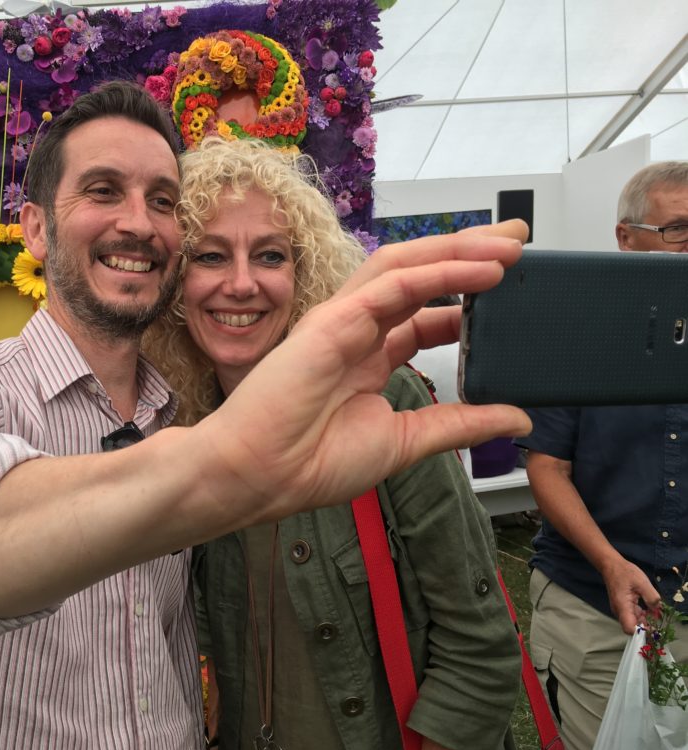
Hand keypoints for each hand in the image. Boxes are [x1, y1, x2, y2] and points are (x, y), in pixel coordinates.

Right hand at [196, 223, 531, 519]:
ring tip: (508, 246)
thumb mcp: (407, 441)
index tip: (513, 294)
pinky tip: (478, 268)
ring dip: (458, 251)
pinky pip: (392, 284)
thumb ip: (461, 424)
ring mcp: (343, 321)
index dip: (468, 299)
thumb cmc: (311, 461)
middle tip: (519, 243)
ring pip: (406, 266)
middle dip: (470, 256)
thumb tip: (516, 418)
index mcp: (370, 358)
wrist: (261, 475)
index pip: (427, 314)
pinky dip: (438, 272)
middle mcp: (358, 331)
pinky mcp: (332, 320)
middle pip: (420, 277)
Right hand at [600, 557, 660, 633]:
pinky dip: (642, 615)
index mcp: (623, 606)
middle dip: (646, 626)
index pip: (630, 629)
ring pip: (633, 623)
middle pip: (632, 628)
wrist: (611, 566)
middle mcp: (619, 611)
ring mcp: (620, 610)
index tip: (654, 627)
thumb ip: (651, 597)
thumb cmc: (625, 573)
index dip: (642, 632)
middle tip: (658, 618)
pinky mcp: (622, 608)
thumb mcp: (642, 582)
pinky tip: (649, 608)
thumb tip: (658, 609)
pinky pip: (632, 616)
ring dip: (645, 620)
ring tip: (655, 611)